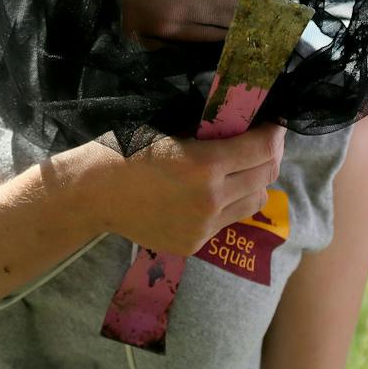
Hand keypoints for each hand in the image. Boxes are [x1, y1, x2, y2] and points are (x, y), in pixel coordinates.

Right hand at [76, 124, 284, 255]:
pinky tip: (211, 193)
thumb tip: (243, 124)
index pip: (263, 150)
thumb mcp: (172, 129)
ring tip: (241, 169)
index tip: (273, 125)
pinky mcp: (194, 244)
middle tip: (262, 144)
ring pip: (254, 203)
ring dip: (254, 183)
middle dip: (269, 156)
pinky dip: (229, 204)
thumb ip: (211, 132)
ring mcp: (203, 227)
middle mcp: (211, 199)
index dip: (274, 134)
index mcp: (205, 165)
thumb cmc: (127, 149)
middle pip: (265, 177)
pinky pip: (228, 221)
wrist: (93, 193)